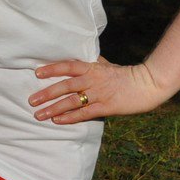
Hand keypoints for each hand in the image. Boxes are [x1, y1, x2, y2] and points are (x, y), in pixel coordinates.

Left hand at [29, 57, 169, 124]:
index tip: (36, 72)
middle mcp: (93, 80)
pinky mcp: (107, 107)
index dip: (52, 69)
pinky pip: (85, 113)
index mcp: (92, 68)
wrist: (148, 84)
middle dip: (46, 94)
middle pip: (65, 86)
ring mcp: (99, 94)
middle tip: (31, 101)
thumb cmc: (126, 74)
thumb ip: (93, 63)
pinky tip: (57, 121)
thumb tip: (83, 58)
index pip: (68, 66)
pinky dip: (70, 117)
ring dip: (53, 108)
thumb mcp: (107, 65)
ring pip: (72, 101)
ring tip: (39, 115)